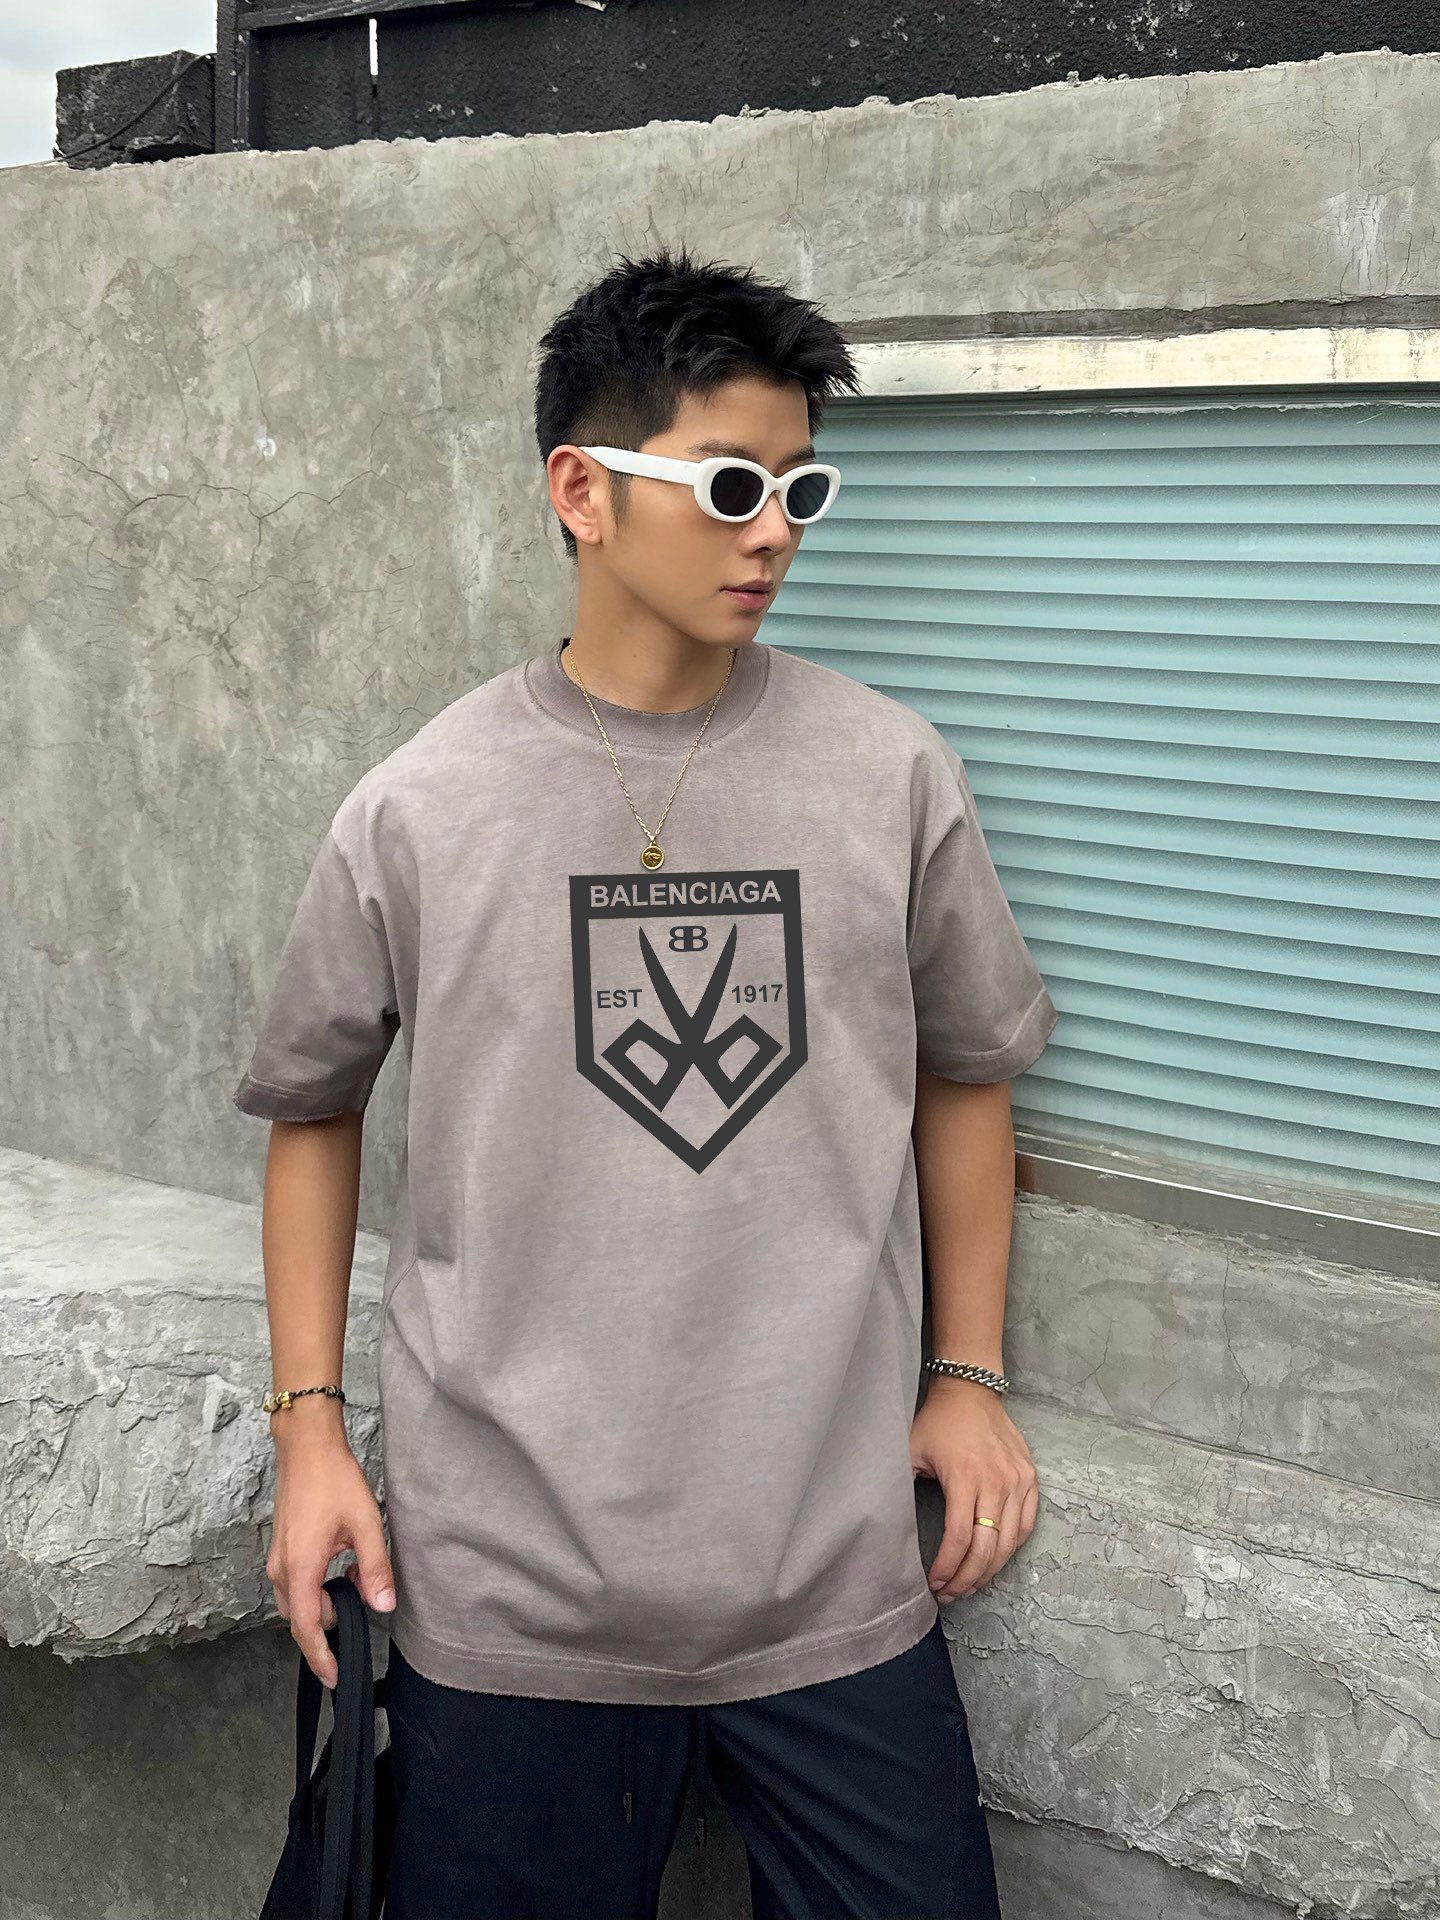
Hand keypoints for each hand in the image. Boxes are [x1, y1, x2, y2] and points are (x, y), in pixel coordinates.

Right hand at [266, 1429, 396, 1687]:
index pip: (307, 1628)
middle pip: (300, 1619)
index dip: (320, 1656)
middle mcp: (282, 1569)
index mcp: (300, 1569)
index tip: (334, 1677)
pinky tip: (342, 1566)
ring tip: (355, 1586)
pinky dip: (316, 1587)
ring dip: (322, 1605)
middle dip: (326, 1627)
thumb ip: (375, 1567)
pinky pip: (295, 1583)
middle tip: (357, 1620)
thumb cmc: (334, 1480)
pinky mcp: (281, 1547)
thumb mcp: (365, 1523)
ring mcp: (278, 1558)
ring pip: (296, 1602)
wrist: (306, 1447)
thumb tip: (382, 1605)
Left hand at [909, 1378, 1038, 1599]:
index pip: (961, 1538)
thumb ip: (902, 1484)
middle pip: (987, 1548)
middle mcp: (996, 1482)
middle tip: (952, 1593)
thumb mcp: (911, 1449)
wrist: (971, 1392)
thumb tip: (887, 1522)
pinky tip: (995, 1559)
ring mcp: (1018, 1481)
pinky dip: (1011, 1547)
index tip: (936, 1583)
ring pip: (1009, 1542)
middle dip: (968, 1578)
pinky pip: (1026, 1525)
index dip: (949, 1567)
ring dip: (990, 1570)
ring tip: (971, 1583)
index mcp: (965, 1477)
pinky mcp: (1030, 1479)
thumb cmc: (938, 1422)